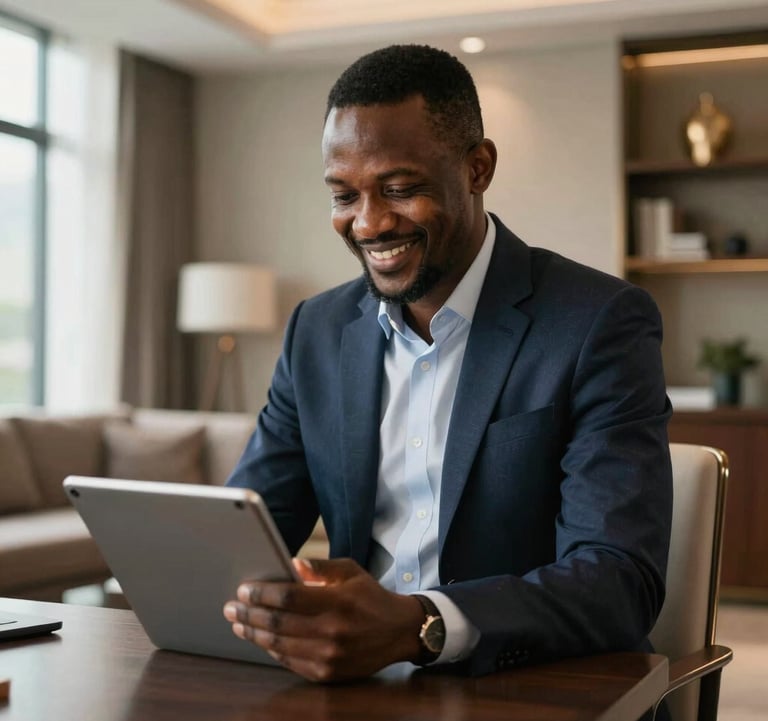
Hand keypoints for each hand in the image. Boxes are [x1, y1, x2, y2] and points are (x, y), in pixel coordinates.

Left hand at [223, 558, 424, 681]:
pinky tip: (261, 639)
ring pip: (279, 646)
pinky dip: (271, 650)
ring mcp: (330, 657)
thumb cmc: (370, 597)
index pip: (289, 597)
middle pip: (278, 623)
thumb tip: (289, 563)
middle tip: (231, 607)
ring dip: (254, 634)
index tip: (243, 589)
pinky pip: (290, 662)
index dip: (262, 593)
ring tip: (239, 623)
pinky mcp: (328, 674)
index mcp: (338, 602)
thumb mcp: (350, 572)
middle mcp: (333, 631)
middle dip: (249, 614)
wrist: (399, 632)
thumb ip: (319, 567)